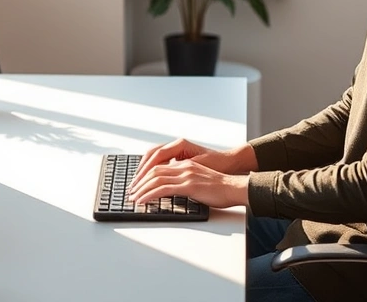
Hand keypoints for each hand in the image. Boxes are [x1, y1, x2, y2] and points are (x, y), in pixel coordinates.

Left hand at [130, 139, 255, 190]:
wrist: (235, 188)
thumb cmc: (221, 189)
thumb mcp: (200, 181)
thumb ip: (186, 182)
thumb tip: (173, 190)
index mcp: (186, 164)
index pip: (159, 167)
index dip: (145, 176)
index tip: (137, 186)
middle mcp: (184, 167)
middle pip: (154, 171)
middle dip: (139, 182)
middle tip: (131, 193)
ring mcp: (186, 175)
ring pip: (155, 179)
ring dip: (141, 189)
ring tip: (133, 198)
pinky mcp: (188, 185)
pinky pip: (163, 189)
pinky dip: (149, 195)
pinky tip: (143, 201)